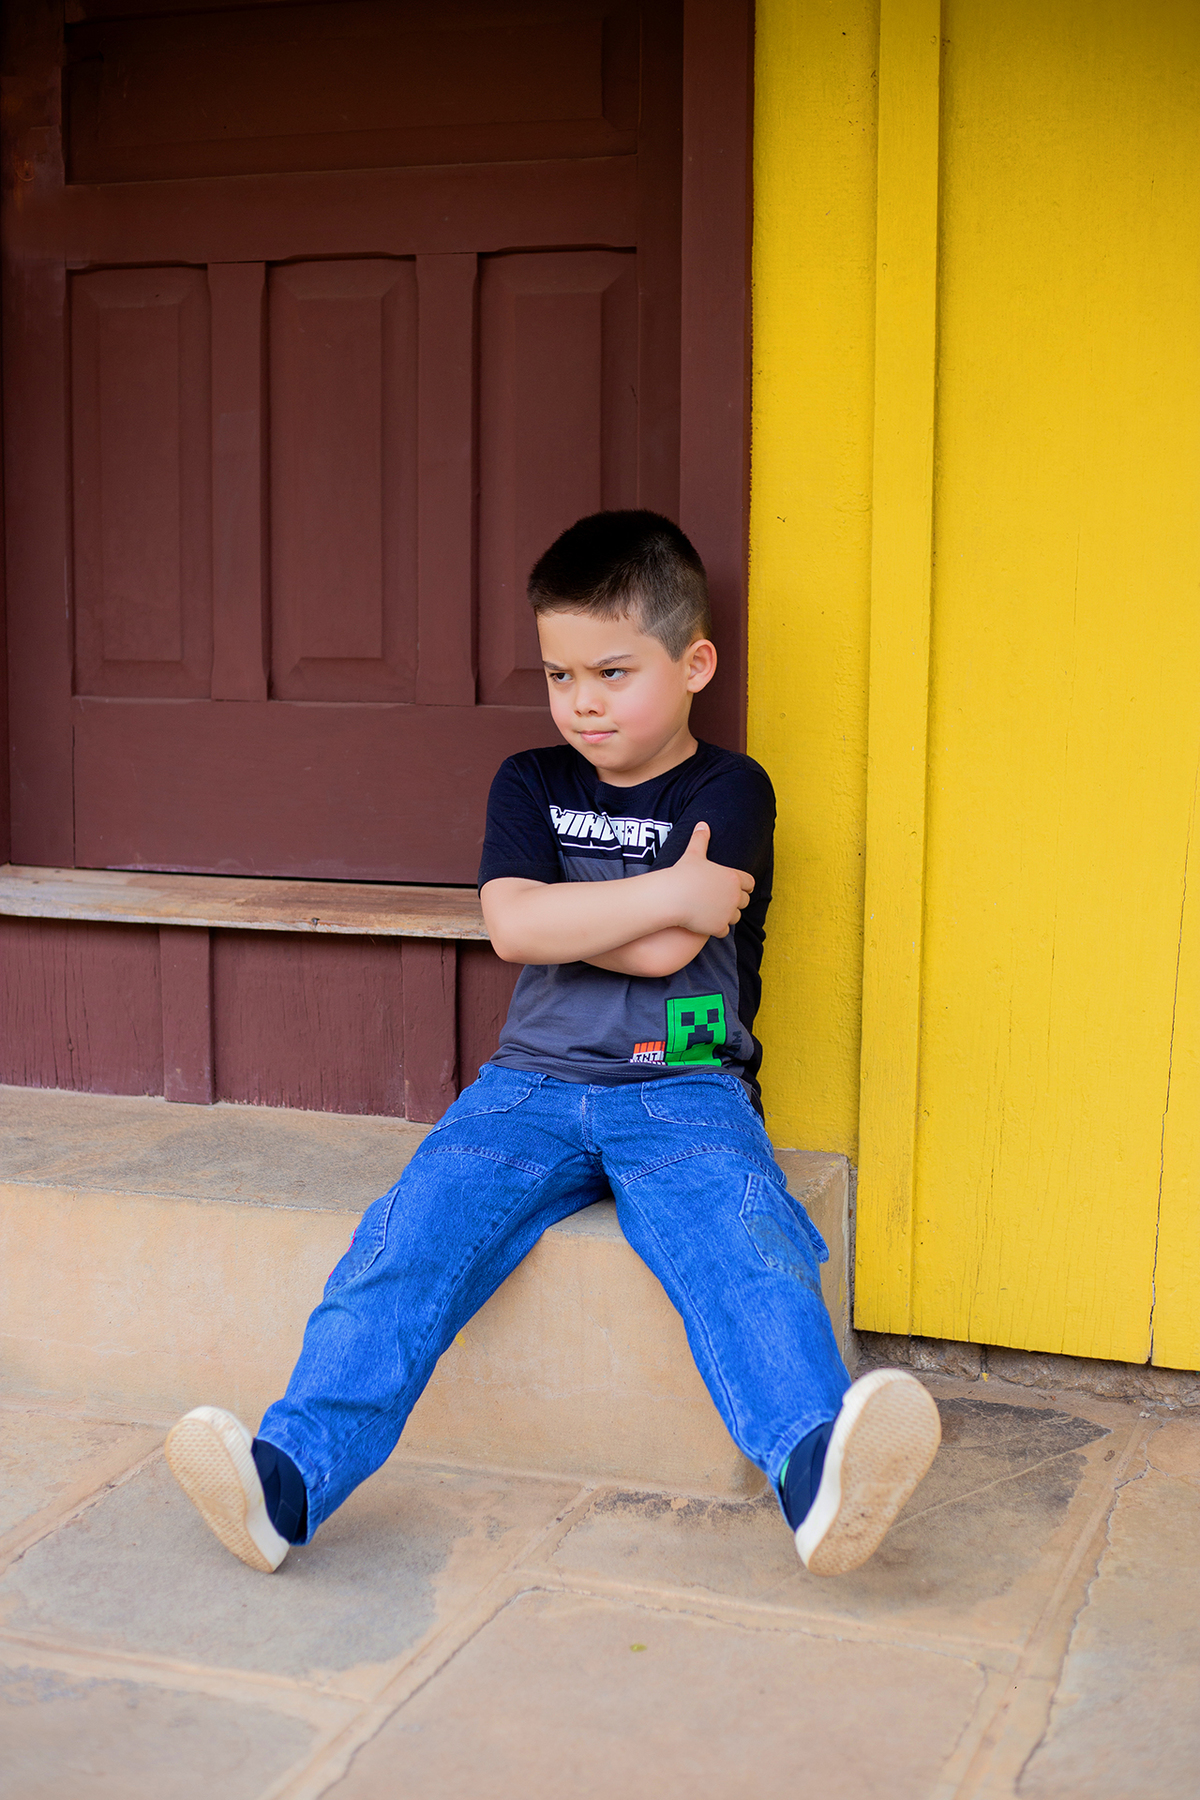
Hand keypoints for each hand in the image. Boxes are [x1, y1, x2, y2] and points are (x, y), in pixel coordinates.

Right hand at [668, 822, 753, 937]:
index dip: (743, 886)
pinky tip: (707, 923)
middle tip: (721, 900)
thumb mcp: (693, 854)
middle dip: (735, 901)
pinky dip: (717, 929)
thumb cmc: (682, 874)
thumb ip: (700, 839)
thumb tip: (702, 824)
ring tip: (714, 912)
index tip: (735, 887)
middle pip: (744, 901)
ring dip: (727, 916)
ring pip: (736, 917)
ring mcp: (728, 913)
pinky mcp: (719, 927)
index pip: (750, 883)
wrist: (672, 897)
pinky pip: (724, 931)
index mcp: (734, 878)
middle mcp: (735, 896)